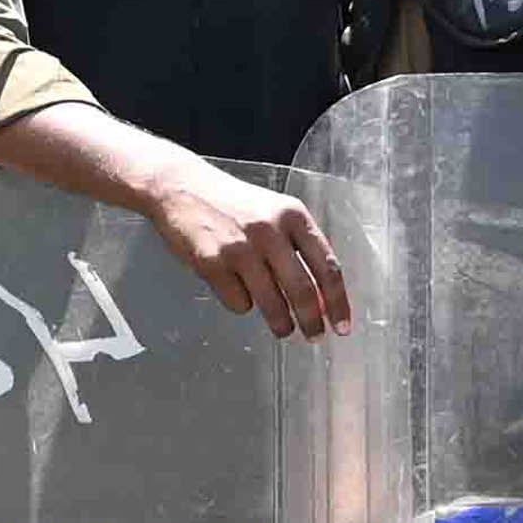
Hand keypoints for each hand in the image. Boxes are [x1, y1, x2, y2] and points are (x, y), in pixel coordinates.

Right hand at [145, 167, 349, 339]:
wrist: (180, 187)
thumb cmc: (233, 204)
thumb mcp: (274, 212)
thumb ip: (299, 247)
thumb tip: (321, 298)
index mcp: (292, 215)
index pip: (327, 266)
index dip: (338, 302)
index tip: (342, 326)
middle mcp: (269, 230)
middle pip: (302, 291)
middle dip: (312, 322)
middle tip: (314, 336)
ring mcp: (239, 248)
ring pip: (272, 303)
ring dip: (281, 324)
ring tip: (283, 328)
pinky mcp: (212, 264)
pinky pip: (239, 303)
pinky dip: (242, 304)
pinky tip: (236, 289)